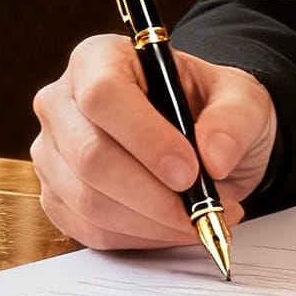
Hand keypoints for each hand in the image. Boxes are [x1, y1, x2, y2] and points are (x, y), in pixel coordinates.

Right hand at [31, 35, 278, 252]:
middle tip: (204, 208)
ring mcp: (53, 154)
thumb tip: (214, 157)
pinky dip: (141, 237)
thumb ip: (234, 119)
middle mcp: (63, 103)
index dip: (145, 138)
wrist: (202, 138)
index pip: (103, 95)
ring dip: (153, 222)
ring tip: (201, 218)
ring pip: (90, 202)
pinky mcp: (57, 198)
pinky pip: (91, 230)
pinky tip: (173, 226)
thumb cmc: (212, 106)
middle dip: (154, 194)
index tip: (190, 171)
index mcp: (100, 58)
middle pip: (91, 156)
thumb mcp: (242, 98)